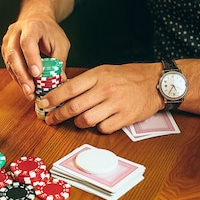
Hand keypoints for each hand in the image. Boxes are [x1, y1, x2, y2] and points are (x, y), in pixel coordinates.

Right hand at [1, 15, 70, 100]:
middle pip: (13, 54)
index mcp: (31, 26)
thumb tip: (59, 80)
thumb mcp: (60, 43)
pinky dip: (18, 78)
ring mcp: (7, 42)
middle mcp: (15, 33)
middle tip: (31, 89)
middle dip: (22, 74)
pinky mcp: (6, 52)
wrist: (36, 20)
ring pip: (10, 63)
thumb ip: (59, 61)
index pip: (27, 42)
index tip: (37, 74)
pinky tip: (26, 87)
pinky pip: (10, 67)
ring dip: (19, 80)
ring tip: (30, 93)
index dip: (31, 59)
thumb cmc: (49, 32)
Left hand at [38, 63, 163, 133]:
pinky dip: (97, 127)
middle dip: (57, 115)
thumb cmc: (128, 76)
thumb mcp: (105, 71)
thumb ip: (85, 81)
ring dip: (77, 123)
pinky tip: (99, 122)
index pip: (69, 88)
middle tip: (50, 119)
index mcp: (98, 76)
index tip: (43, 104)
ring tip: (77, 121)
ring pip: (86, 120)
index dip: (53, 98)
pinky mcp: (124, 118)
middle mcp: (105, 90)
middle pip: (73, 107)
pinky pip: (103, 128)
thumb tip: (62, 91)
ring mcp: (115, 105)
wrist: (156, 83)